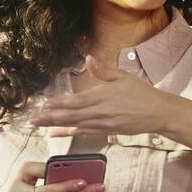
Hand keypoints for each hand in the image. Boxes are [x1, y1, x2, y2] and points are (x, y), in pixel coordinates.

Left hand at [29, 55, 175, 136]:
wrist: (159, 113)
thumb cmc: (142, 93)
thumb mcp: (123, 77)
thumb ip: (103, 71)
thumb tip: (88, 58)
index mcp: (104, 96)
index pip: (77, 101)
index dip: (60, 104)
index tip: (44, 104)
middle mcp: (101, 112)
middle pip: (72, 116)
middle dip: (50, 118)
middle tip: (33, 120)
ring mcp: (104, 124)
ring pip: (76, 126)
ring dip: (56, 126)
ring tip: (40, 126)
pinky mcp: (107, 131)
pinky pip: (85, 133)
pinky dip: (70, 133)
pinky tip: (57, 134)